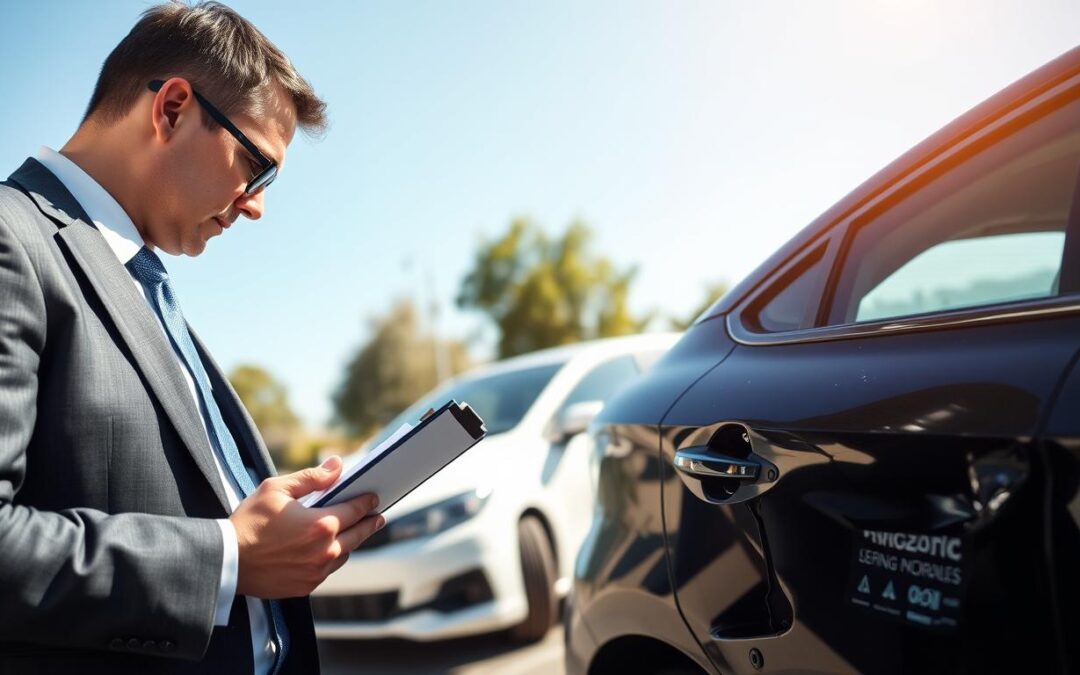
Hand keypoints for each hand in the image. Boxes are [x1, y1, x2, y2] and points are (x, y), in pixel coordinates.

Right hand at [229, 456, 383, 598]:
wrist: (226, 560)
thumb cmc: (249, 523)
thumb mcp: (277, 489)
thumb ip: (311, 478)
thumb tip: (337, 465)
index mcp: (321, 525)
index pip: (355, 510)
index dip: (366, 502)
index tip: (374, 497)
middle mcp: (325, 551)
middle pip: (358, 535)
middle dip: (370, 523)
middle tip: (378, 517)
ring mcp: (317, 571)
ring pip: (344, 554)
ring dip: (351, 542)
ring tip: (355, 532)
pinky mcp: (306, 586)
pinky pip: (328, 570)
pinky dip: (332, 558)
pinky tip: (330, 550)